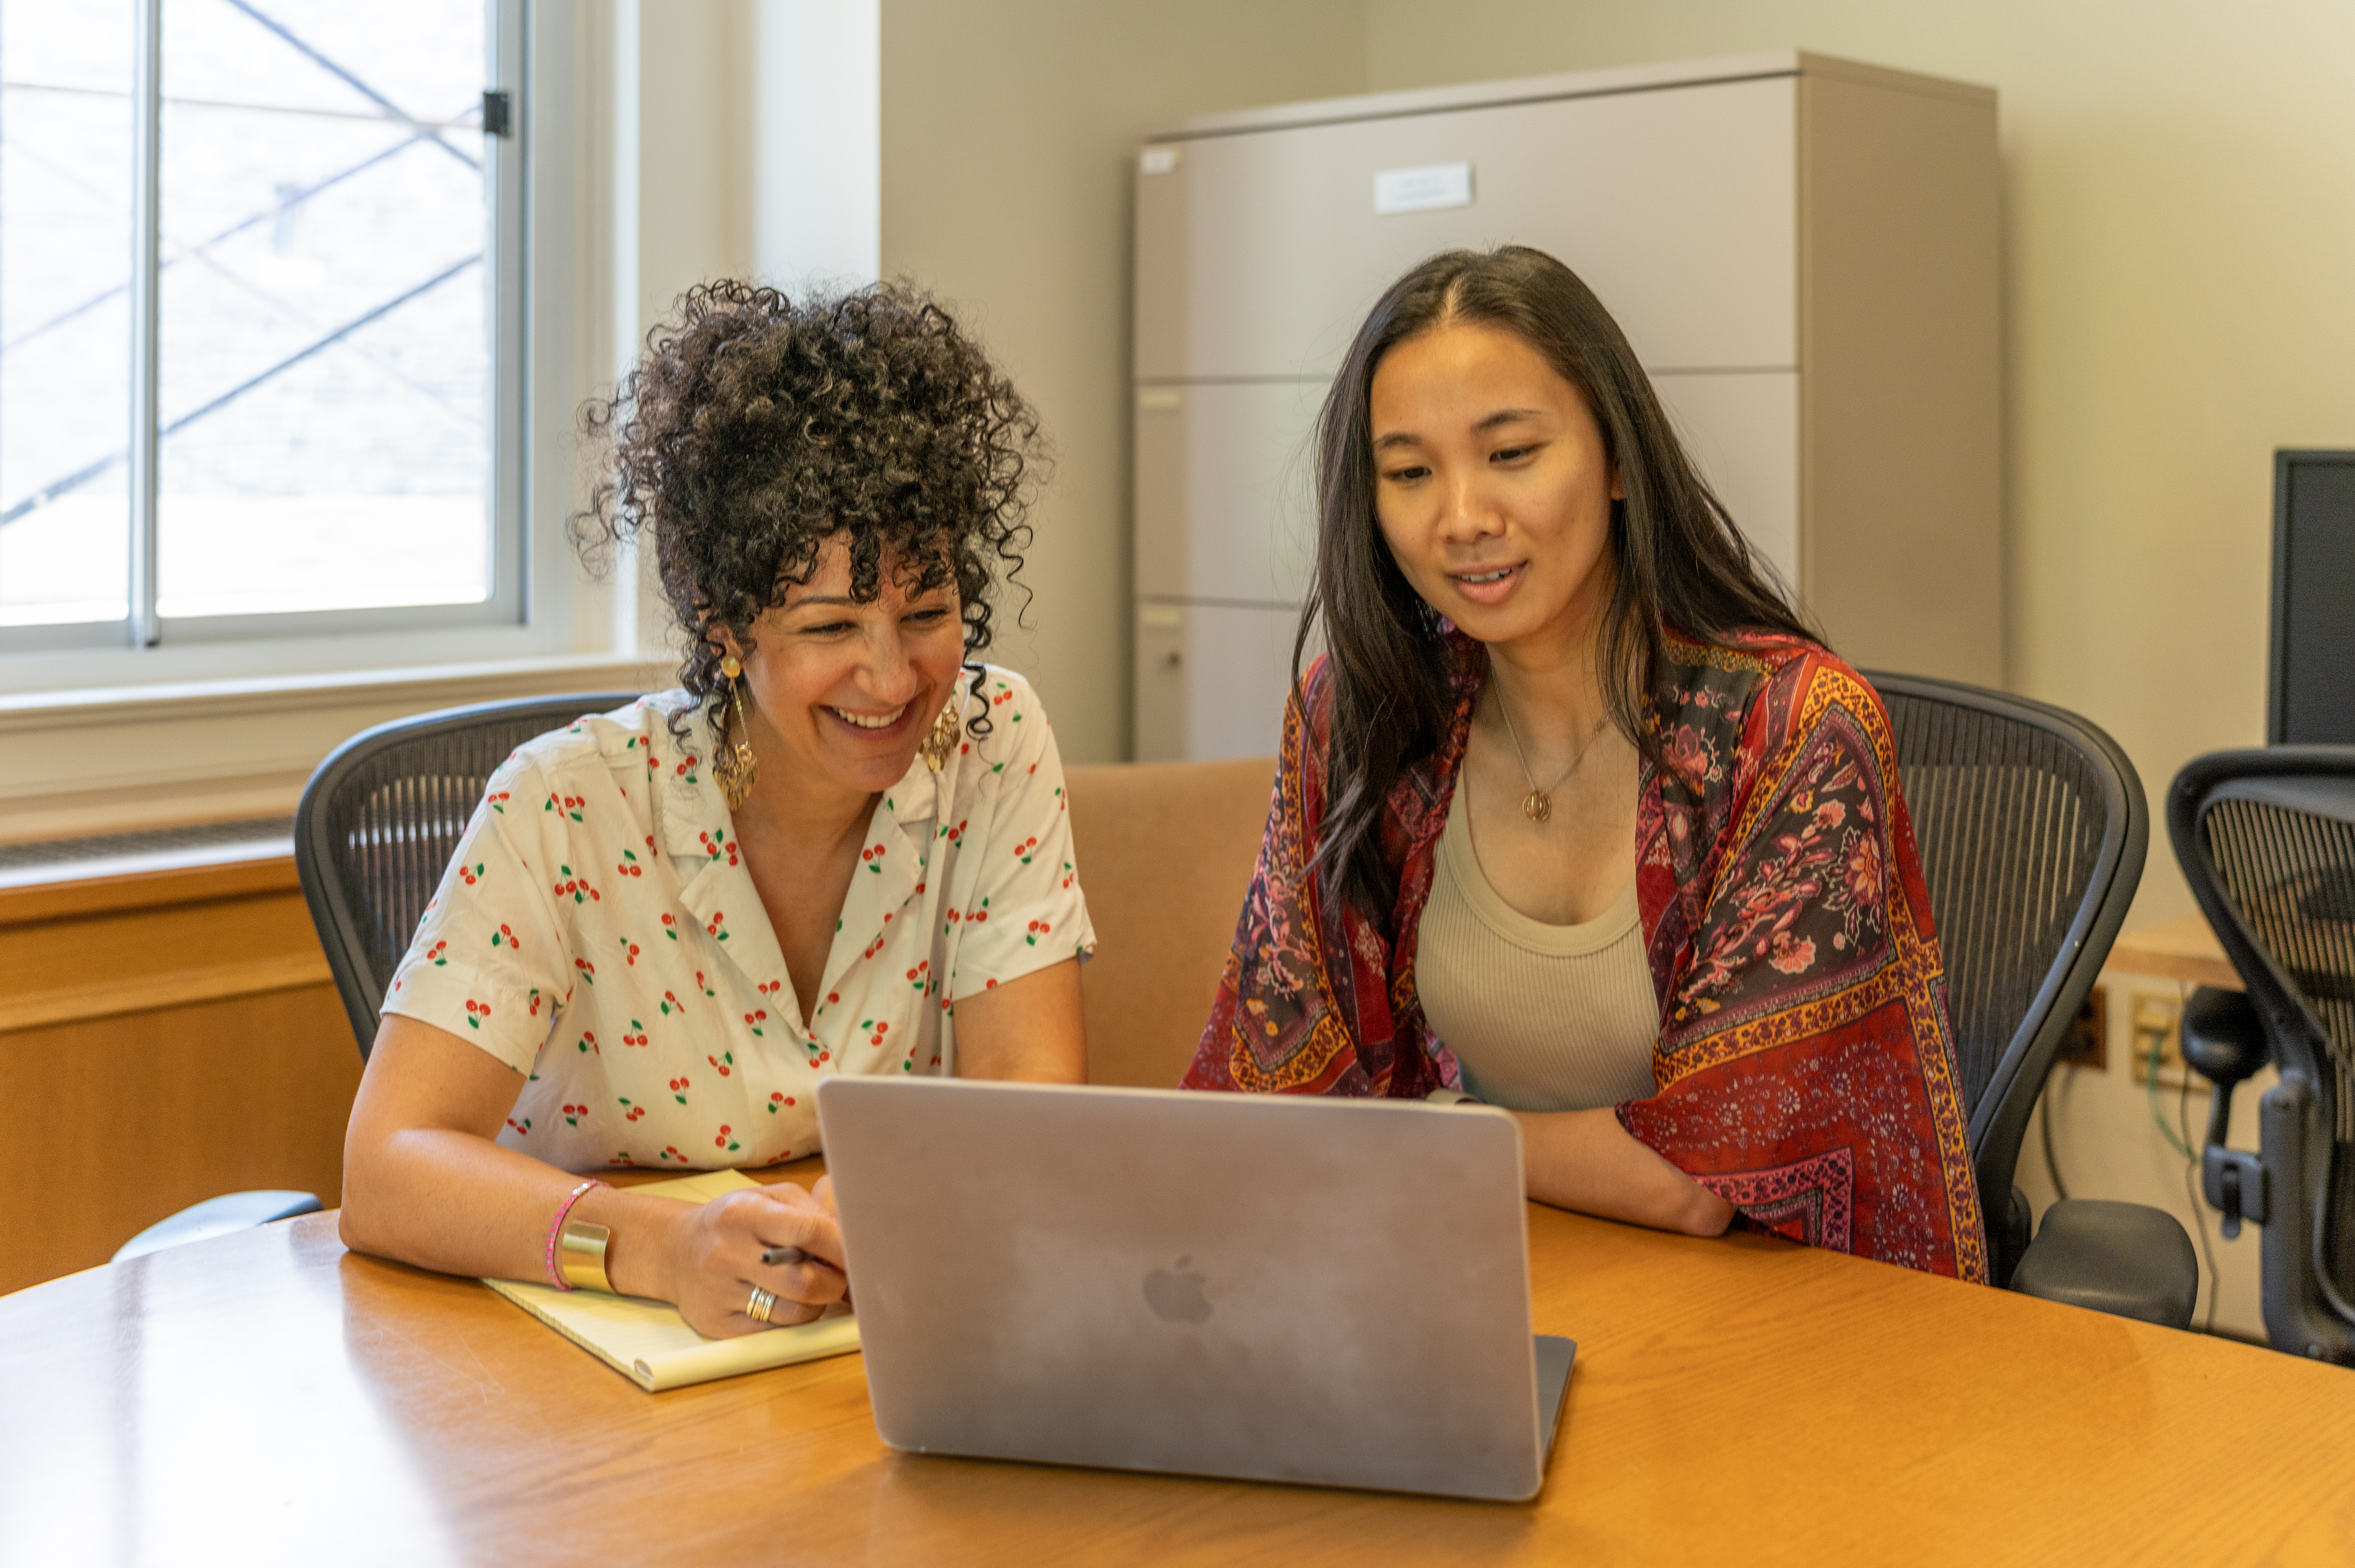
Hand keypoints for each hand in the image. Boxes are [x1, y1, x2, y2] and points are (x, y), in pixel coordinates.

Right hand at [666, 1184, 845, 1338]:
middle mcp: (726, 1253)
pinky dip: (790, 1318)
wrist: (675, 1250)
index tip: (863, 1254)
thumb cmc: (734, 1221)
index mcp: (743, 1214)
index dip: (843, 1247)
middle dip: (836, 1282)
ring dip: (816, 1302)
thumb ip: (812, 1210)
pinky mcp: (715, 1324)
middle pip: (804, 1282)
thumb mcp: (768, 1198)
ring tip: (811, 1285)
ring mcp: (718, 1292)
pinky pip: (773, 1331)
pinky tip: (783, 1300)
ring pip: (793, 1312)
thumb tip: (852, 1236)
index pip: (808, 1231)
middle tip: (842, 1276)